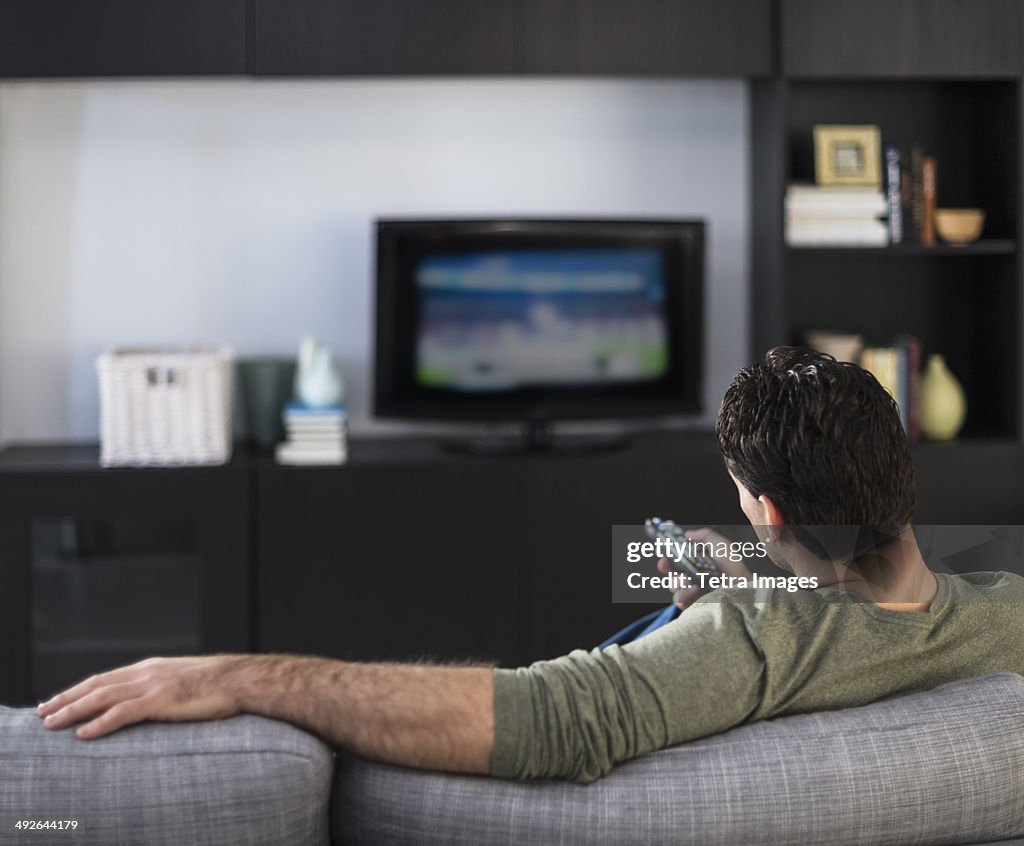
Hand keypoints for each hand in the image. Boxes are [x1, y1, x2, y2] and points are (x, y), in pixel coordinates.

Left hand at [36, 656, 240, 739]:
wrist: (240, 679)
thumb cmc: (218, 684)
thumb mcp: (184, 680)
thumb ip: (165, 687)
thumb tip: (155, 701)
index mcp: (151, 668)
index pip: (106, 678)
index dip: (80, 689)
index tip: (59, 699)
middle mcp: (146, 673)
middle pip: (96, 685)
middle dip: (67, 698)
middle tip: (43, 712)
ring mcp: (152, 685)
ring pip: (102, 697)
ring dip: (73, 711)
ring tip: (52, 724)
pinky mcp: (160, 701)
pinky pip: (122, 713)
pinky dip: (100, 723)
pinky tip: (84, 734)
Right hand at [656, 527, 754, 609]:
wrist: (745, 592)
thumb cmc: (735, 570)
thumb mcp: (722, 546)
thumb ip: (705, 536)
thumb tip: (687, 535)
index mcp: (697, 563)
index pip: (676, 558)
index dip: (667, 553)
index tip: (663, 549)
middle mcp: (693, 577)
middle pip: (670, 571)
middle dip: (666, 566)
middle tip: (665, 563)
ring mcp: (692, 593)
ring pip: (673, 586)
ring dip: (679, 582)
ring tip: (692, 581)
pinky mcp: (693, 606)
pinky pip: (680, 600)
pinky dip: (685, 594)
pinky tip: (695, 590)